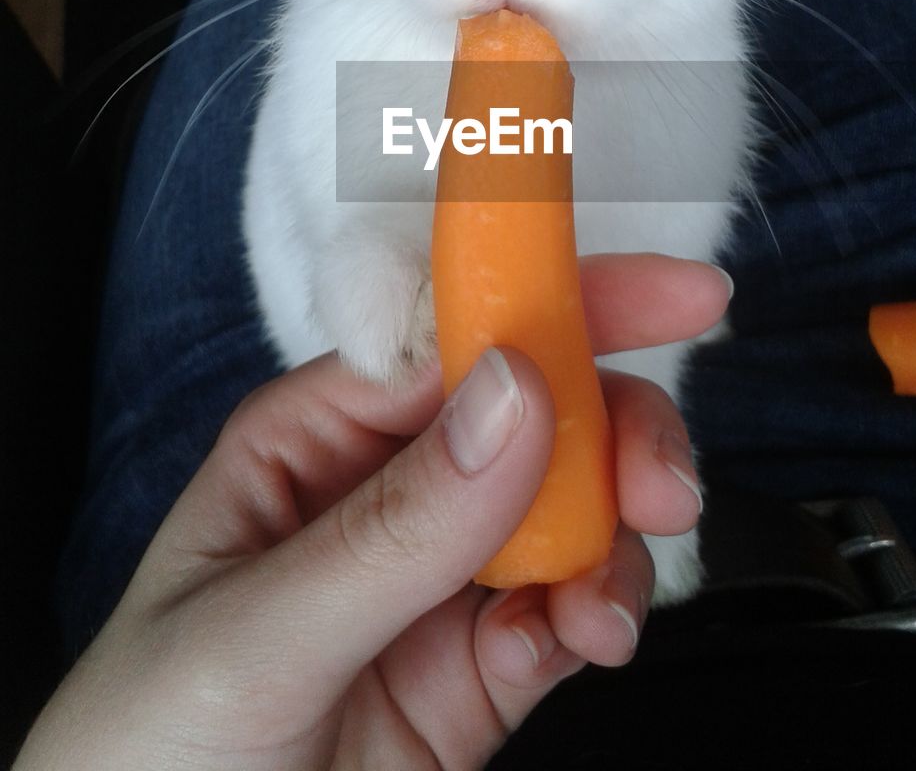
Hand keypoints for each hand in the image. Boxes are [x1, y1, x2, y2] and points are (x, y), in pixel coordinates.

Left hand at [15, 254, 730, 770]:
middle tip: (662, 486)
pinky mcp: (484, 670)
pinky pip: (570, 615)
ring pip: (574, 512)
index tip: (668, 293)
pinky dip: (595, 620)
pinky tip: (576, 646)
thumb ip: (391, 528)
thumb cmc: (143, 748)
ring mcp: (443, 580)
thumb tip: (517, 392)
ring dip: (617, 540)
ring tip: (604, 609)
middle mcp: (388, 493)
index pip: (444, 339)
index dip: (551, 298)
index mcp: (314, 439)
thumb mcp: (253, 634)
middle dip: (613, 431)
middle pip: (534, 414)